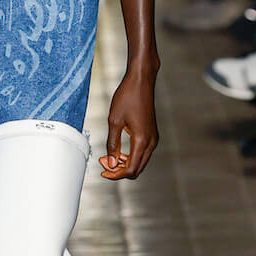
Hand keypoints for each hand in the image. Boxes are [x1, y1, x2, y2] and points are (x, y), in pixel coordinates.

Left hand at [99, 65, 158, 180]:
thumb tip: (110, 162)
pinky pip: (142, 152)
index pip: (130, 169)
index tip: (103, 171)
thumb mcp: (114, 121)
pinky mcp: (151, 134)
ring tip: (108, 157)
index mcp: (141, 140)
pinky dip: (130, 156)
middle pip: (136, 169)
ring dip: (124, 164)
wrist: (141, 81)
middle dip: (119, 170)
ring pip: (139, 162)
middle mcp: (151, 142)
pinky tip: (118, 151)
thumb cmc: (128, 96)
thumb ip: (112, 144)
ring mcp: (153, 138)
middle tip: (103, 163)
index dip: (115, 174)